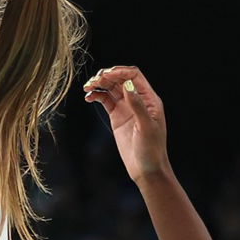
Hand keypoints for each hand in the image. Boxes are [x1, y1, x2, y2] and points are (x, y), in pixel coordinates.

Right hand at [82, 66, 169, 182]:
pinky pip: (105, 100)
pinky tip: (89, 98)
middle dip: (107, 76)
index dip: (120, 71)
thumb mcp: (146, 127)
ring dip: (99, 84)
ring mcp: (126, 108)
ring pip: (111, 88)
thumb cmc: (152, 150)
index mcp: (149, 99)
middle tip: (94, 81)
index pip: (134, 76)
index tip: (106, 75)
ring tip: (88, 87)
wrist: (146, 169)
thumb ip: (137, 105)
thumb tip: (127, 85)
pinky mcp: (117, 116)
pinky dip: (96, 96)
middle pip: (120, 79)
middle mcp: (137, 100)